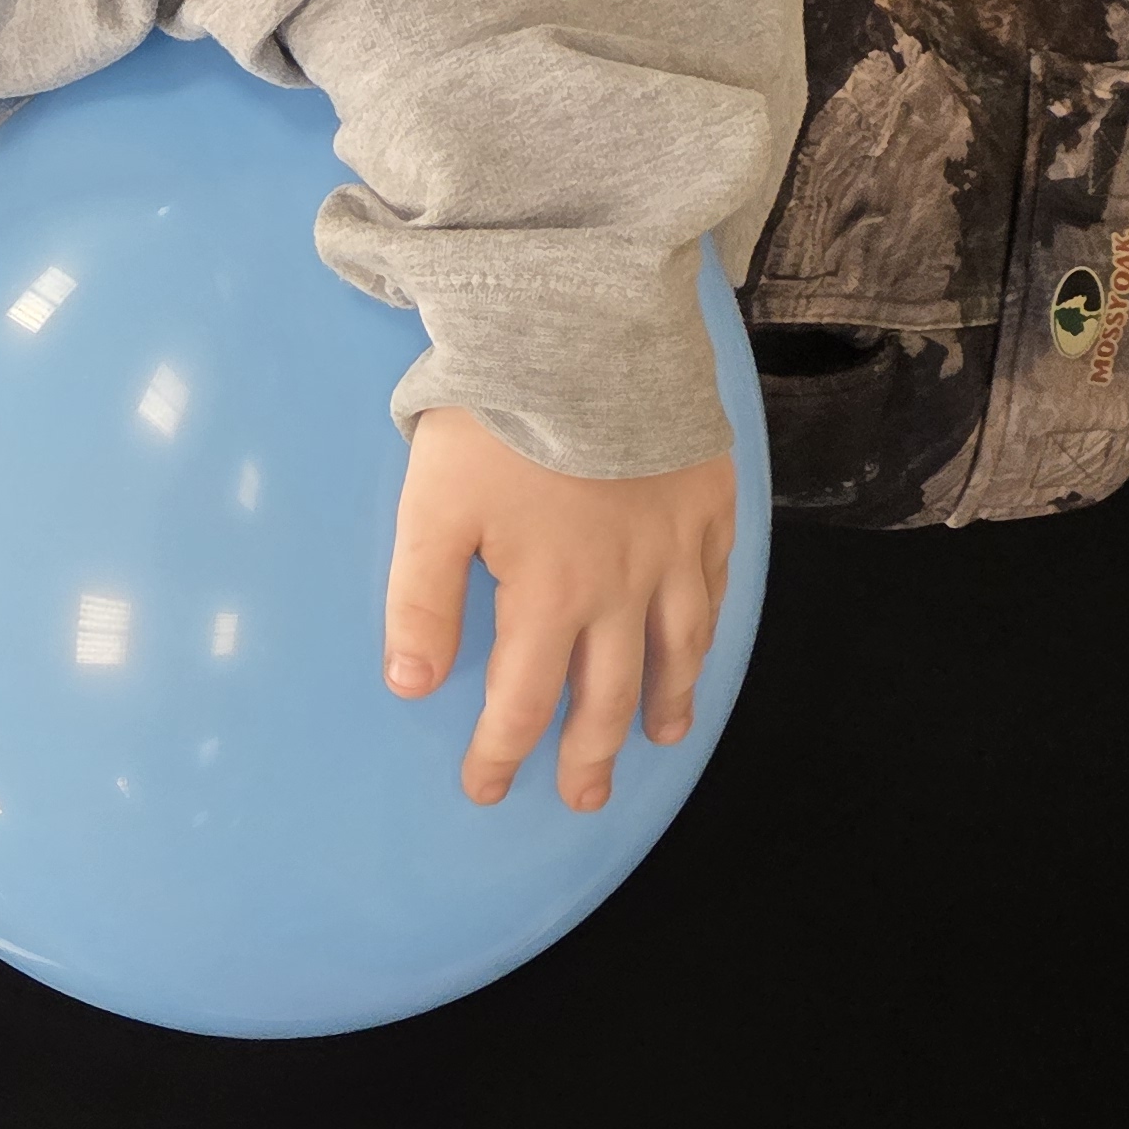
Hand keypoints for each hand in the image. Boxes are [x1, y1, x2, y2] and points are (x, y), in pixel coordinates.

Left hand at [384, 409, 731, 813]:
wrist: (586, 330)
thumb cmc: (497, 420)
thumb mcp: (431, 511)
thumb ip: (420, 603)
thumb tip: (411, 686)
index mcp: (551, 597)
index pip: (523, 703)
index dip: (501, 755)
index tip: (485, 790)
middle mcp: (623, 587)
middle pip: (608, 694)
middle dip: (589, 755)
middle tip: (582, 798)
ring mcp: (675, 547)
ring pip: (678, 646)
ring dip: (669, 700)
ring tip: (664, 738)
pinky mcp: (707, 502)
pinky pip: (718, 581)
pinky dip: (710, 624)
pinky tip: (704, 642)